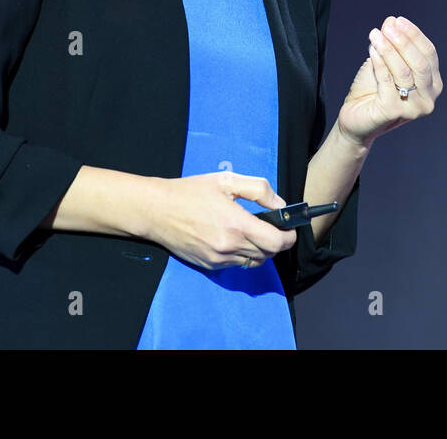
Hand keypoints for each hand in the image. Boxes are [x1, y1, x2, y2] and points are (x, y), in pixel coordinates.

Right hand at [143, 171, 296, 271]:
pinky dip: (241, 254)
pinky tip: (230, 237)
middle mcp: (229, 247)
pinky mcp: (209, 266)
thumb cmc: (191, 192)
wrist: (157, 210)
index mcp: (237, 225)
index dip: (289, 236)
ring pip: (253, 261)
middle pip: (268, 254)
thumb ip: (259, 190)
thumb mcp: (227, 181)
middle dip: (274, 241)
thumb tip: (280, 205)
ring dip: (258, 249)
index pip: (277, 242)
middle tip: (268, 225)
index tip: (289, 229)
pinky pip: (236, 264)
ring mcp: (218, 259)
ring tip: (248, 230)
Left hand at [337, 15, 442, 148]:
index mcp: (433, 85)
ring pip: (404, 72)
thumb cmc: (372, 91)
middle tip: (387, 26)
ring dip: (389, 49)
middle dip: (403, 41)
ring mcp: (413, 108)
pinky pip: (387, 81)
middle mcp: (428, 99)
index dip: (414, 35)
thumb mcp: (385, 63)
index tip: (397, 20)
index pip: (429, 54)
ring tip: (375, 35)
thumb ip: (391, 45)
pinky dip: (380, 62)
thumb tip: (392, 20)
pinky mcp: (393, 111)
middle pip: (420, 63)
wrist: (355, 118)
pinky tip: (372, 49)